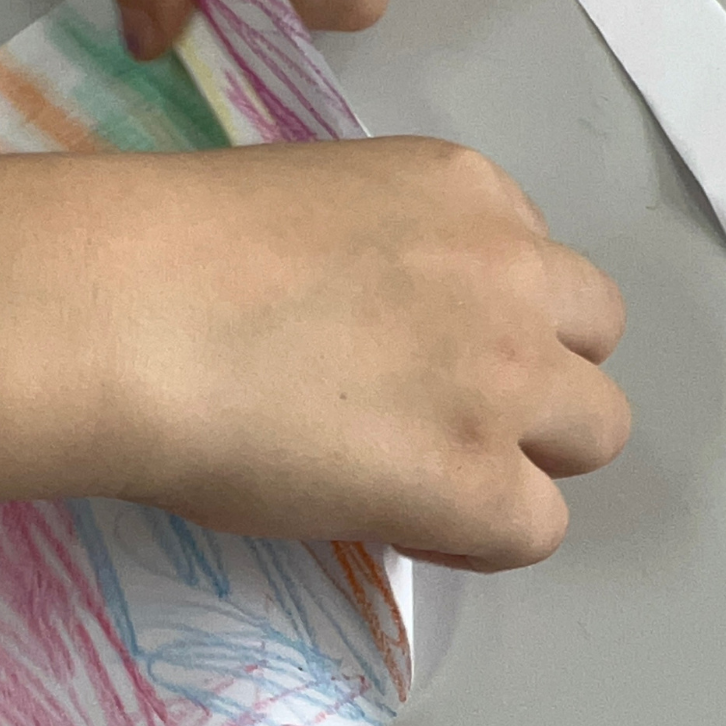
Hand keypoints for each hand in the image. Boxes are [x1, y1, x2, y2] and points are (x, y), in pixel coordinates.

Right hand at [0, 143, 627, 568]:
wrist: (129, 314)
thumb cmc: (167, 252)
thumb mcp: (302, 210)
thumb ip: (373, 259)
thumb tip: (360, 327)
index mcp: (461, 188)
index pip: (538, 263)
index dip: (489, 318)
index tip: (418, 352)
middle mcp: (510, 271)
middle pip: (594, 339)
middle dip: (536, 379)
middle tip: (439, 415)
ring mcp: (505, 378)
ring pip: (596, 431)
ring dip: (527, 456)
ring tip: (430, 478)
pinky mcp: (476, 480)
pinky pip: (538, 529)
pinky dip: (481, 537)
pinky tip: (405, 524)